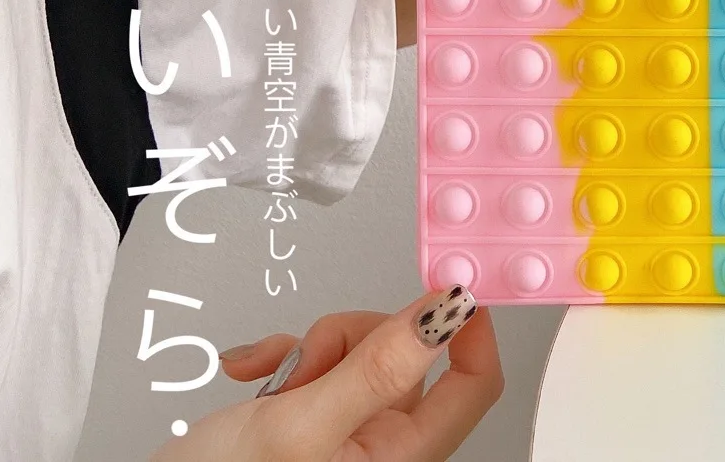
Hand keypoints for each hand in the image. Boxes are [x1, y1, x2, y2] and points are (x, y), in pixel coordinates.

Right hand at [151, 287, 499, 461]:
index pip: (474, 384)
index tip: (446, 280)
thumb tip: (445, 314)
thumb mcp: (300, 425)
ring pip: (357, 352)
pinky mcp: (310, 423)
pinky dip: (282, 360)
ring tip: (274, 378)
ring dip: (312, 348)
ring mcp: (345, 435)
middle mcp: (380, 450)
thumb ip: (375, 368)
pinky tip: (250, 375)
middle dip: (354, 336)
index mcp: (398, 459)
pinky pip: (316, 366)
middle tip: (310, 357)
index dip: (468, 327)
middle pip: (405, 355)